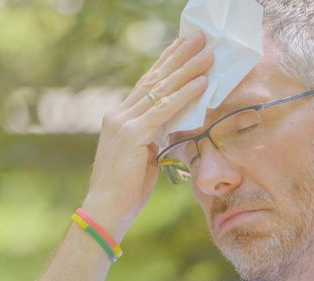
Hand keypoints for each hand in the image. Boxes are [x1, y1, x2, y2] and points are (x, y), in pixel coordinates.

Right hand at [81, 31, 213, 232]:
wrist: (106, 210)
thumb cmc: (126, 190)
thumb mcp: (144, 157)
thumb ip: (155, 137)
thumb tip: (173, 126)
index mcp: (121, 118)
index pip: (147, 84)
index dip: (167, 64)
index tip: (183, 46)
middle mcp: (119, 114)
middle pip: (155, 78)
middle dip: (178, 56)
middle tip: (198, 37)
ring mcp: (123, 122)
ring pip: (161, 89)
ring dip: (187, 69)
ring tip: (207, 53)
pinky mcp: (133, 135)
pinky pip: (164, 109)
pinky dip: (185, 94)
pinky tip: (201, 82)